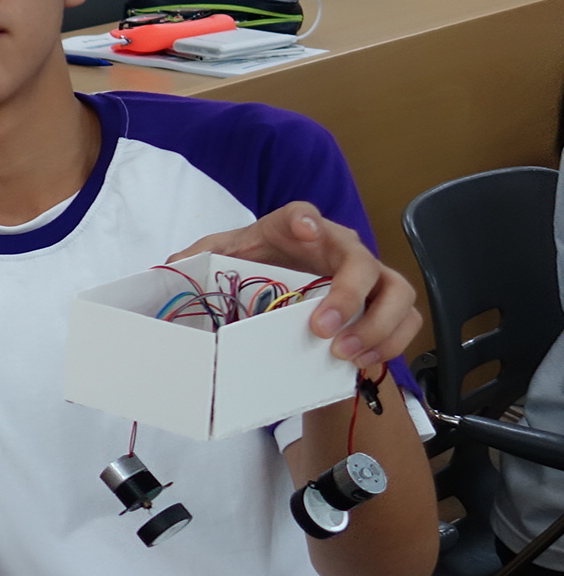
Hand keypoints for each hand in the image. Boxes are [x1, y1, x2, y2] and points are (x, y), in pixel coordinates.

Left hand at [171, 201, 417, 374]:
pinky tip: (363, 362)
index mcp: (292, 232)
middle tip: (322, 328)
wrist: (282, 298)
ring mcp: (368, 276)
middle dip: (346, 293)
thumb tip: (168, 269)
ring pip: (396, 289)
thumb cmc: (253, 272)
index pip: (299, 213)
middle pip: (360, 258)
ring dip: (377, 324)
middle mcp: (337, 248)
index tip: (302, 228)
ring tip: (345, 353)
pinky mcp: (385, 304)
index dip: (302, 219)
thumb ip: (194, 261)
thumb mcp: (218, 263)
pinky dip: (392, 342)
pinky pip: (407, 319)